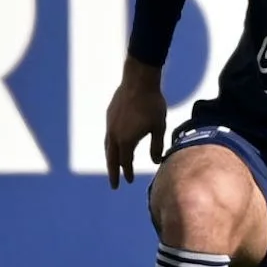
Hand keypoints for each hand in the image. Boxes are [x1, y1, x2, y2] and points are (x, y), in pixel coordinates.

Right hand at [104, 57, 168, 187]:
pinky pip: (108, 135)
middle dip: (113, 172)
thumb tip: (155, 161)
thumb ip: (156, 146)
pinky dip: (110, 144)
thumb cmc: (152, 105)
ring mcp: (110, 124)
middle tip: (114, 185)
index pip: (125, 162)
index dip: (127, 172)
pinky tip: (114, 144)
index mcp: (126, 141)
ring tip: (112, 166)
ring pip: (108, 146)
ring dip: (110, 158)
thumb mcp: (158, 127)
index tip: (129, 181)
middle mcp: (114, 135)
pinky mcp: (109, 115)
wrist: (139, 81)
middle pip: (111, 158)